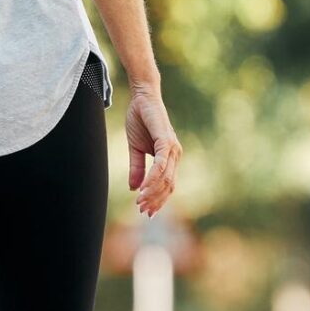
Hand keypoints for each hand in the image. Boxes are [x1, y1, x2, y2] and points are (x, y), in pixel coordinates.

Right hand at [124, 83, 181, 216]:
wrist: (141, 98)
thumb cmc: (140, 121)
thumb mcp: (135, 149)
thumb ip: (137, 169)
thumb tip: (135, 189)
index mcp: (170, 158)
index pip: (167, 185)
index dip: (158, 200)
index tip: (146, 212)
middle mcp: (175, 155)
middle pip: (168, 186)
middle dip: (155, 201)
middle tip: (142, 211)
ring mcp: (172, 148)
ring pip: (165, 178)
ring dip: (152, 193)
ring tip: (140, 203)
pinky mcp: (166, 140)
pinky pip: (160, 164)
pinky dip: (152, 178)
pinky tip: (143, 189)